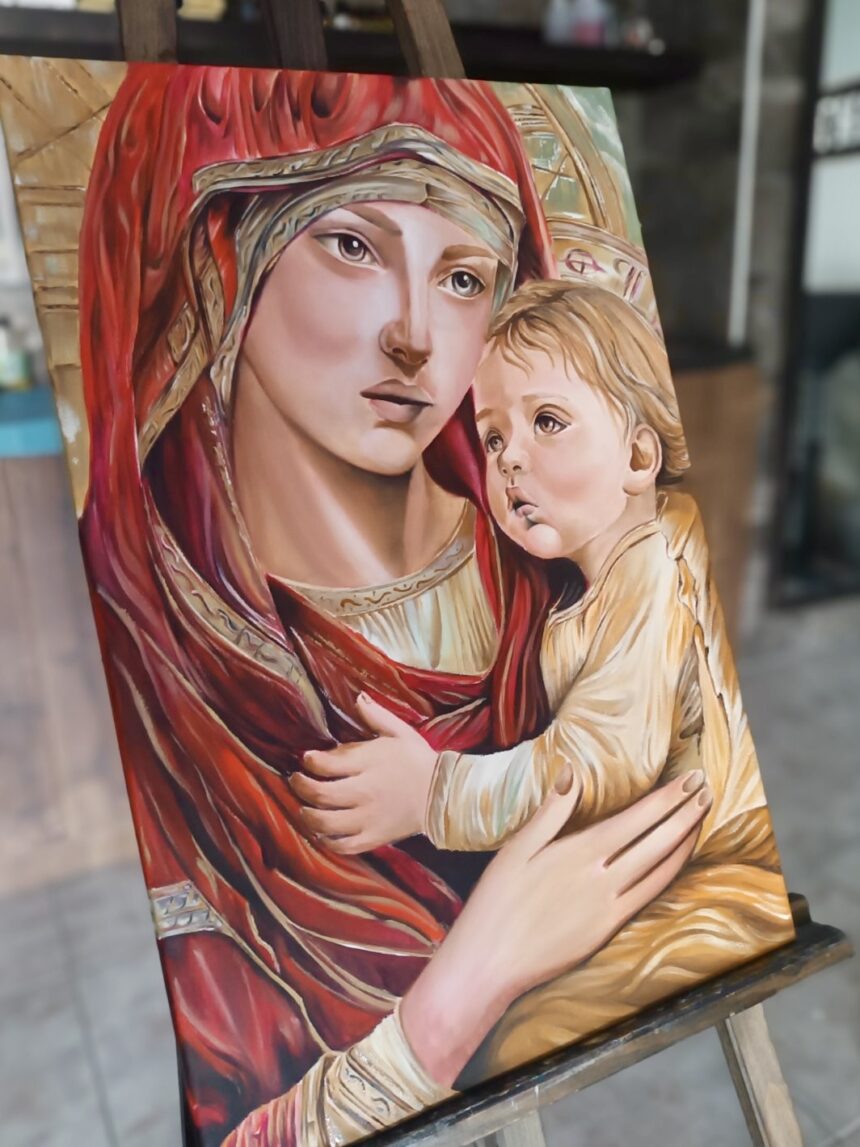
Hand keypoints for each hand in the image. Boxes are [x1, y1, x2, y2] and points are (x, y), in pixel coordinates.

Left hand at [290, 694, 436, 853]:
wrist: (443, 793)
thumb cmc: (418, 760)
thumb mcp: (400, 732)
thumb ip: (376, 716)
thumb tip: (357, 697)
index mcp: (369, 763)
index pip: (326, 763)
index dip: (310, 760)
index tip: (307, 758)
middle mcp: (364, 792)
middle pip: (320, 793)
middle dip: (301, 786)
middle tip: (296, 780)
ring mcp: (368, 818)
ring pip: (325, 822)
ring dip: (307, 815)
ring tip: (303, 807)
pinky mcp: (374, 837)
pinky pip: (343, 845)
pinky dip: (327, 841)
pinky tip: (322, 833)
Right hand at [400, 768, 710, 1086]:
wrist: (489, 963)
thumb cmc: (495, 902)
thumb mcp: (515, 848)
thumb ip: (551, 810)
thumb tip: (572, 771)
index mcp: (578, 853)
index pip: (637, 818)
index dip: (668, 798)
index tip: (690, 779)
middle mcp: (602, 879)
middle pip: (657, 840)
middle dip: (686, 813)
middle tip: (707, 789)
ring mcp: (609, 908)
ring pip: (661, 870)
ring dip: (685, 842)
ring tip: (700, 819)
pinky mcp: (608, 931)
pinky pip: (649, 897)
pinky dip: (670, 874)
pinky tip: (677, 862)